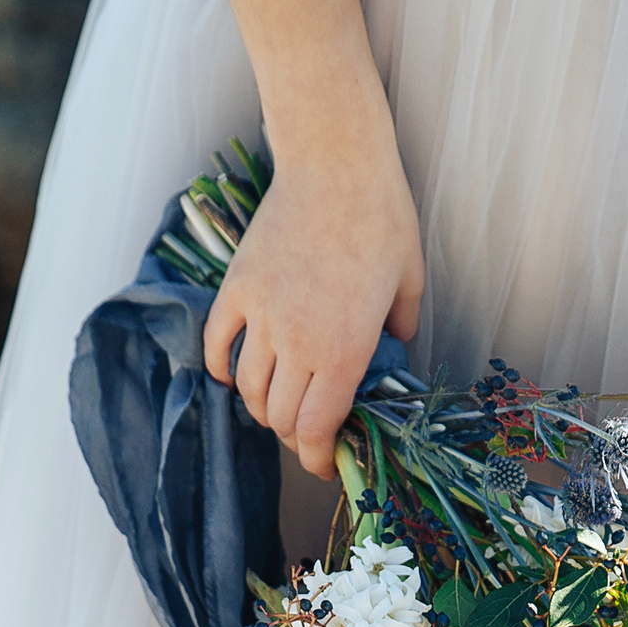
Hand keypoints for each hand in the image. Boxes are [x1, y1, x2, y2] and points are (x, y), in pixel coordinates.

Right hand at [202, 143, 422, 478]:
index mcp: (345, 350)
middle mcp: (298, 342)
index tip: (326, 464)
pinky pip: (217, 346)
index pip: (317, 430)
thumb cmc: (382, 218)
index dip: (319, 459)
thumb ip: (402, 332)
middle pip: (281, 419)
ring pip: (249, 390)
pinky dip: (221, 370)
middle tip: (310, 433)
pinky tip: (234, 376)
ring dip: (263, 408)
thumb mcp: (410, 283)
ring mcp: (261, 316)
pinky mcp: (236, 290)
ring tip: (279, 404)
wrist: (336, 162)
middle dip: (297, 438)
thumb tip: (394, 355)